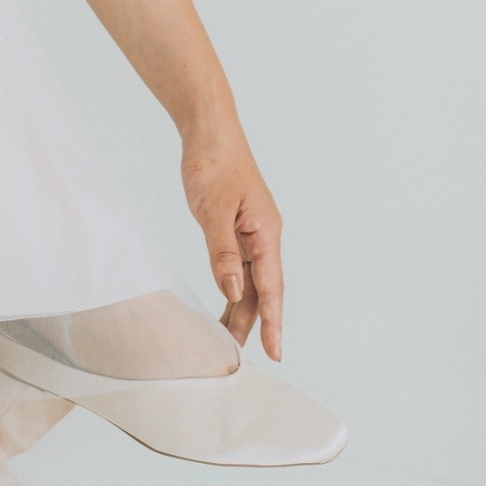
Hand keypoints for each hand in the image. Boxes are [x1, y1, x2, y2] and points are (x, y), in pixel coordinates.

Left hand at [180, 123, 283, 360]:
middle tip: (239, 354)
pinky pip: (240, 264)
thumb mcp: (212, 211)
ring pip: (252, 279)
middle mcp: (265, 235)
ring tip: (228, 337)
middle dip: (255, 322)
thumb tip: (235, 293)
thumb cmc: (212, 164)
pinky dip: (234, 286)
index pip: (272, 287)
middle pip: (264, 289)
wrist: (209, 131)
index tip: (276, 352)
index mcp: (266, 232)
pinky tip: (226, 302)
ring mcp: (253, 231)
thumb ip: (224, 254)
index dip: (274, 322)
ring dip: (242, 307)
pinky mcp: (239, 226)